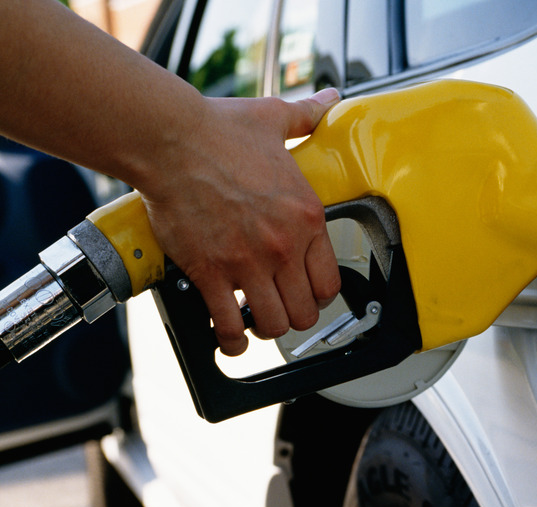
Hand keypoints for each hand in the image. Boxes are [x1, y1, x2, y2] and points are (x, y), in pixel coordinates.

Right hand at [141, 90, 341, 355]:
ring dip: (266, 328)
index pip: (330, 281)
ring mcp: (248, 263)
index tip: (306, 291)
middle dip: (294, 315)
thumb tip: (330, 100)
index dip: (320, 294)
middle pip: (306, 312)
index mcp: (307, 215)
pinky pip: (230, 326)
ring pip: (275, 325)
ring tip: (256, 320)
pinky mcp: (211, 272)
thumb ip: (308, 117)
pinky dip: (232, 340)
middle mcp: (284, 246)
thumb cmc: (219, 130)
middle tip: (280, 307)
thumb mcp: (275, 119)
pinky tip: (231, 337)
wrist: (169, 138)